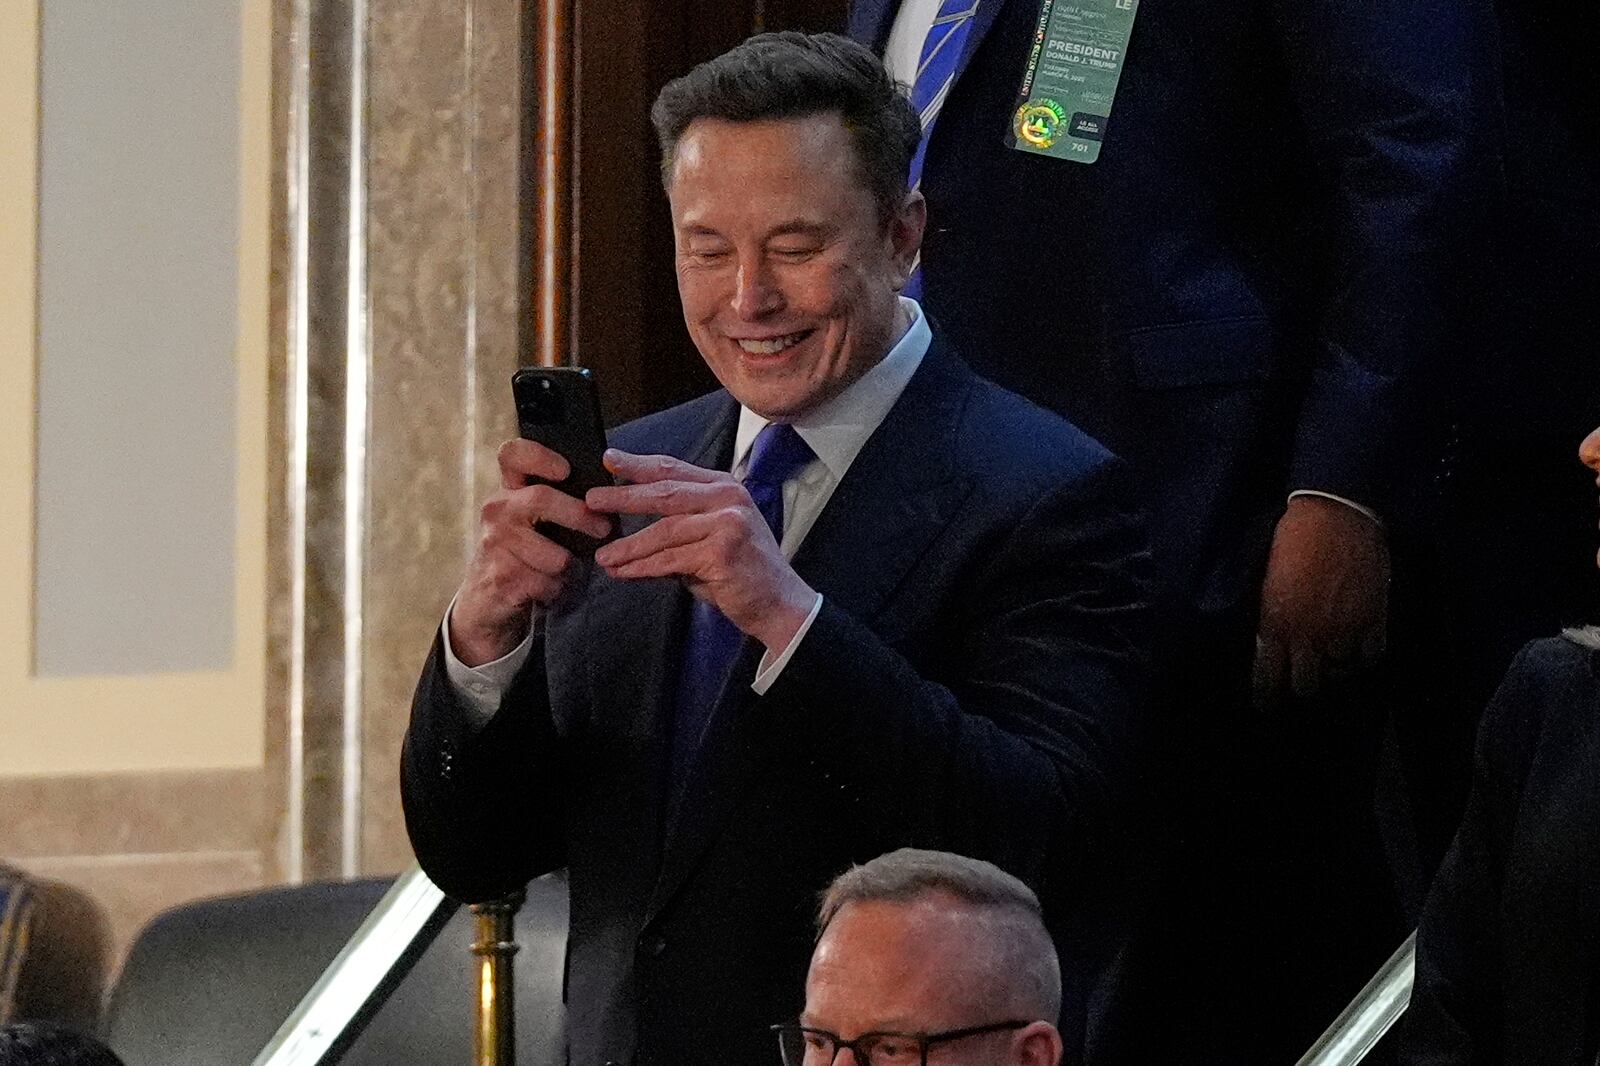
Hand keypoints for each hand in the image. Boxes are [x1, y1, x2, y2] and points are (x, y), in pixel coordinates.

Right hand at [449, 439, 613, 666]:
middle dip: (580, 516)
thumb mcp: (527, 520)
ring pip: (554, 555)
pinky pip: (548, 582)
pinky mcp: (502, 577)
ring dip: (570, 567)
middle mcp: (497, 510)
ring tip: (565, 569)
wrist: (484, 598)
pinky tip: (548, 587)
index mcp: (508, 491)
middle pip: (542, 499)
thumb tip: (605, 496)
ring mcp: (495, 543)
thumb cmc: (520, 553)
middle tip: (603, 528)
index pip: (512, 455)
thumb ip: (553, 502)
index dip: (540, 456)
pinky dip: (558, 588)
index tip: (566, 470)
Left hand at [587, 450, 815, 653]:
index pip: (674, 469)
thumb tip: (626, 530)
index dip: (638, 464)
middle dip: (624, 496)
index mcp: (723, 488)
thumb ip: (675, 529)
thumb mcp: (707, 539)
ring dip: (629, 545)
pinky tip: (624, 572)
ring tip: (603, 554)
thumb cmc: (739, 572)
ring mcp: (728, 523)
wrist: (777, 602)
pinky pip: (672, 559)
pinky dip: (643, 567)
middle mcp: (728, 498)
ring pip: (665, 530)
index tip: (609, 459)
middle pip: (665, 492)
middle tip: (592, 500)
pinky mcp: (723, 551)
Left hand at [1252, 494, 1389, 707]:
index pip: (1269, 678)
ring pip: (1340, 673)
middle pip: (1306, 686)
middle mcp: (1309, 635)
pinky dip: (1365, 655)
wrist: (1336, 515)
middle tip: (1301, 685)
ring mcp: (1344, 630)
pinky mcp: (1373, 619)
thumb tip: (1267, 640)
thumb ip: (1270, 616)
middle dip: (1302, 688)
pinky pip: (1371, 655)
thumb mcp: (1267, 581)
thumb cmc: (1293, 539)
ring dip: (1335, 670)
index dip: (1268, 696)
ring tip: (1331, 664)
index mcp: (1276, 625)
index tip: (1267, 705)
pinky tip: (1358, 651)